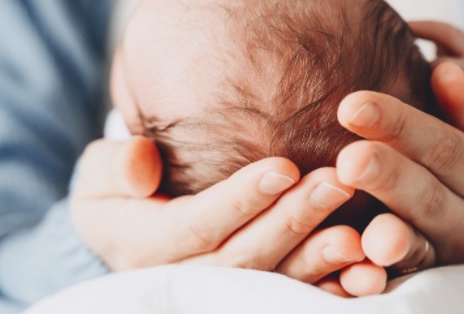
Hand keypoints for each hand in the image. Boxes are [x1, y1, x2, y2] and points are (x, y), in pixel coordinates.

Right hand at [70, 137, 366, 289]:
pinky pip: (291, 298)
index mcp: (147, 247)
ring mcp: (220, 295)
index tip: (285, 165)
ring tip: (358, 232)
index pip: (198, 225)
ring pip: (274, 283)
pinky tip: (365, 272)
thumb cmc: (118, 193)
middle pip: (245, 258)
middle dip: (292, 220)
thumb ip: (115, 167)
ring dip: (317, 259)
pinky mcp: (251, 298)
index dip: (242, 199)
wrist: (127, 233)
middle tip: (337, 182)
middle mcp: (186, 280)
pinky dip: (328, 289)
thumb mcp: (99, 175)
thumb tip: (140, 167)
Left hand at [335, 62, 463, 275]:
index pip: (442, 146)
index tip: (353, 104)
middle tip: (348, 158)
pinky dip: (380, 272)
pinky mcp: (429, 274)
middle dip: (386, 177)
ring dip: (387, 233)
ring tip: (362, 224)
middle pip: (426, 196)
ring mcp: (451, 254)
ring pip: (417, 243)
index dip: (398, 125)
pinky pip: (405, 275)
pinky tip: (357, 261)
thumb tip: (443, 70)